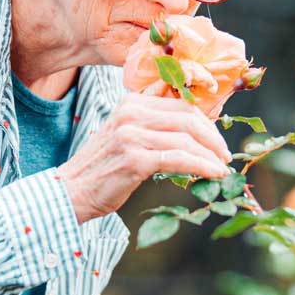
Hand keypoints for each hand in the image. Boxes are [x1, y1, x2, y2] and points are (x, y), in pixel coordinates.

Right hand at [56, 93, 231, 222]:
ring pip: (187, 139)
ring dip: (211, 155)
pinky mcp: (135, 159)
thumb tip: (192, 130)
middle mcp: (131, 114)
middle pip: (188, 118)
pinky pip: (179, 159)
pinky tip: (213, 174)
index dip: (205, 121)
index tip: (216, 139)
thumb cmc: (102, 169)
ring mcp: (132, 135)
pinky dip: (202, 166)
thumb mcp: (125, 136)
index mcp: (131, 103)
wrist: (70, 191)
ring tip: (222, 167)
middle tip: (225, 154)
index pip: (180, 104)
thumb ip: (152, 127)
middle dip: (213, 137)